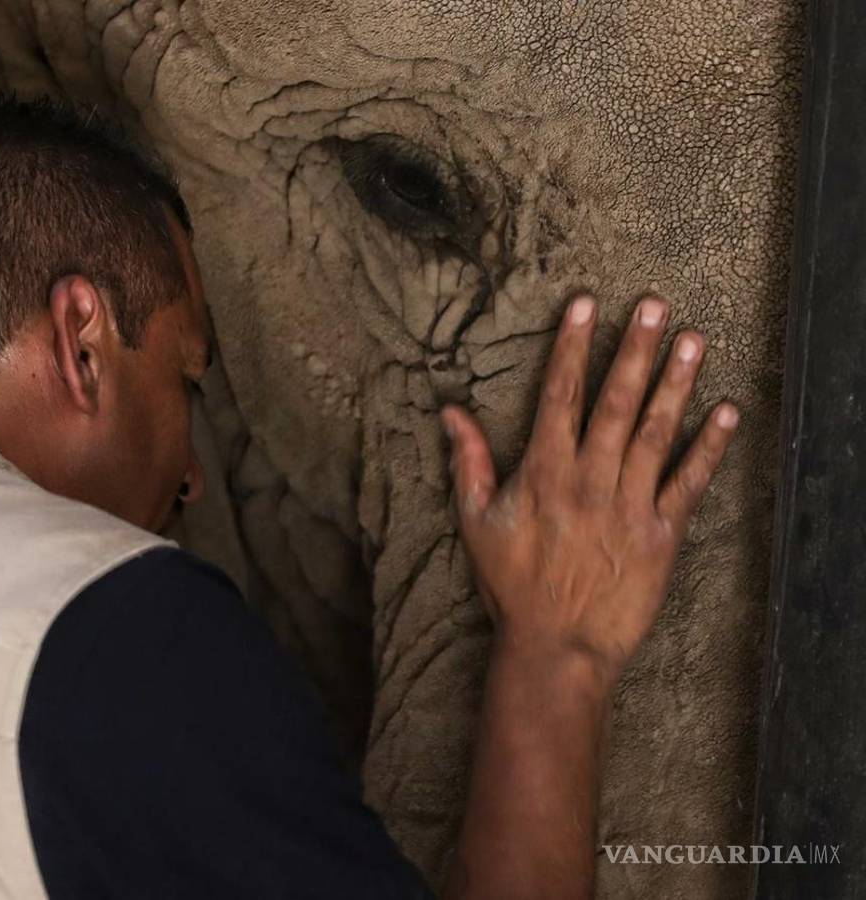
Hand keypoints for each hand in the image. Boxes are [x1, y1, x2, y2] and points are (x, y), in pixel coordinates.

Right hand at [441, 294, 738, 687]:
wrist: (556, 645)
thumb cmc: (512, 584)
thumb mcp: (476, 521)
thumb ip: (468, 462)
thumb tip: (450, 412)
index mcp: (544, 472)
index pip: (559, 396)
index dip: (573, 347)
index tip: (586, 305)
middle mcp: (589, 480)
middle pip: (615, 402)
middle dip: (636, 350)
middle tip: (656, 306)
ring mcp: (628, 506)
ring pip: (654, 433)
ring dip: (675, 384)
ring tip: (694, 340)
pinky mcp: (660, 535)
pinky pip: (688, 484)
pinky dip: (708, 448)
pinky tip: (725, 413)